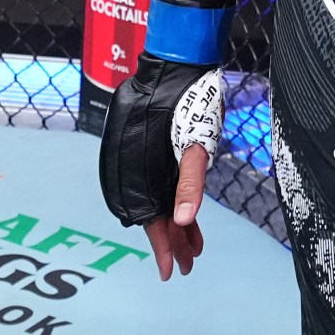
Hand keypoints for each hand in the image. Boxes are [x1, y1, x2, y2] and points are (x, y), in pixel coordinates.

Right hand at [100, 56, 223, 280]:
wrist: (180, 62)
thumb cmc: (194, 99)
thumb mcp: (198, 142)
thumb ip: (191, 181)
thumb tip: (183, 221)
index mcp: (141, 167)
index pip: (150, 218)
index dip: (161, 246)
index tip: (171, 273)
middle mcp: (137, 165)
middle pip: (153, 213)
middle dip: (171, 240)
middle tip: (188, 265)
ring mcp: (142, 157)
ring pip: (157, 201)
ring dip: (175, 224)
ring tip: (193, 249)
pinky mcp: (150, 149)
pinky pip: (160, 184)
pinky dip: (174, 201)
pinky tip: (187, 218)